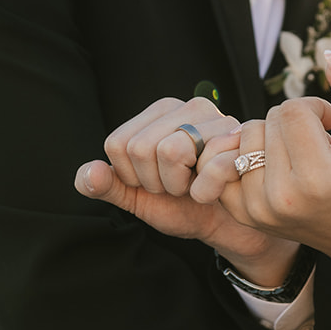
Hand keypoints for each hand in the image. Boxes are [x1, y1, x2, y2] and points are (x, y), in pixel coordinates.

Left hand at [74, 96, 297, 284]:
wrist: (227, 223)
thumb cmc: (182, 204)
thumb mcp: (137, 198)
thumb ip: (107, 186)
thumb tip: (89, 174)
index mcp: (158, 112)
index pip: (118, 145)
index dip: (132, 176)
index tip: (156, 181)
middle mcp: (188, 106)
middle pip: (140, 148)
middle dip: (156, 183)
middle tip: (178, 185)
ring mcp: (218, 119)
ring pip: (170, 151)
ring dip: (180, 186)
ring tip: (195, 184)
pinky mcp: (241, 140)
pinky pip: (205, 164)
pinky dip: (205, 191)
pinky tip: (214, 189)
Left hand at [190, 51, 330, 260]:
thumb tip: (329, 56)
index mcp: (319, 183)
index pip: (294, 112)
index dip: (316, 107)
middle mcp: (282, 200)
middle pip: (269, 120)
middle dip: (296, 121)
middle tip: (321, 144)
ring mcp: (257, 210)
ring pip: (248, 135)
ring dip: (275, 135)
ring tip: (302, 157)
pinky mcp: (242, 214)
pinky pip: (227, 158)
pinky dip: (249, 151)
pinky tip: (277, 162)